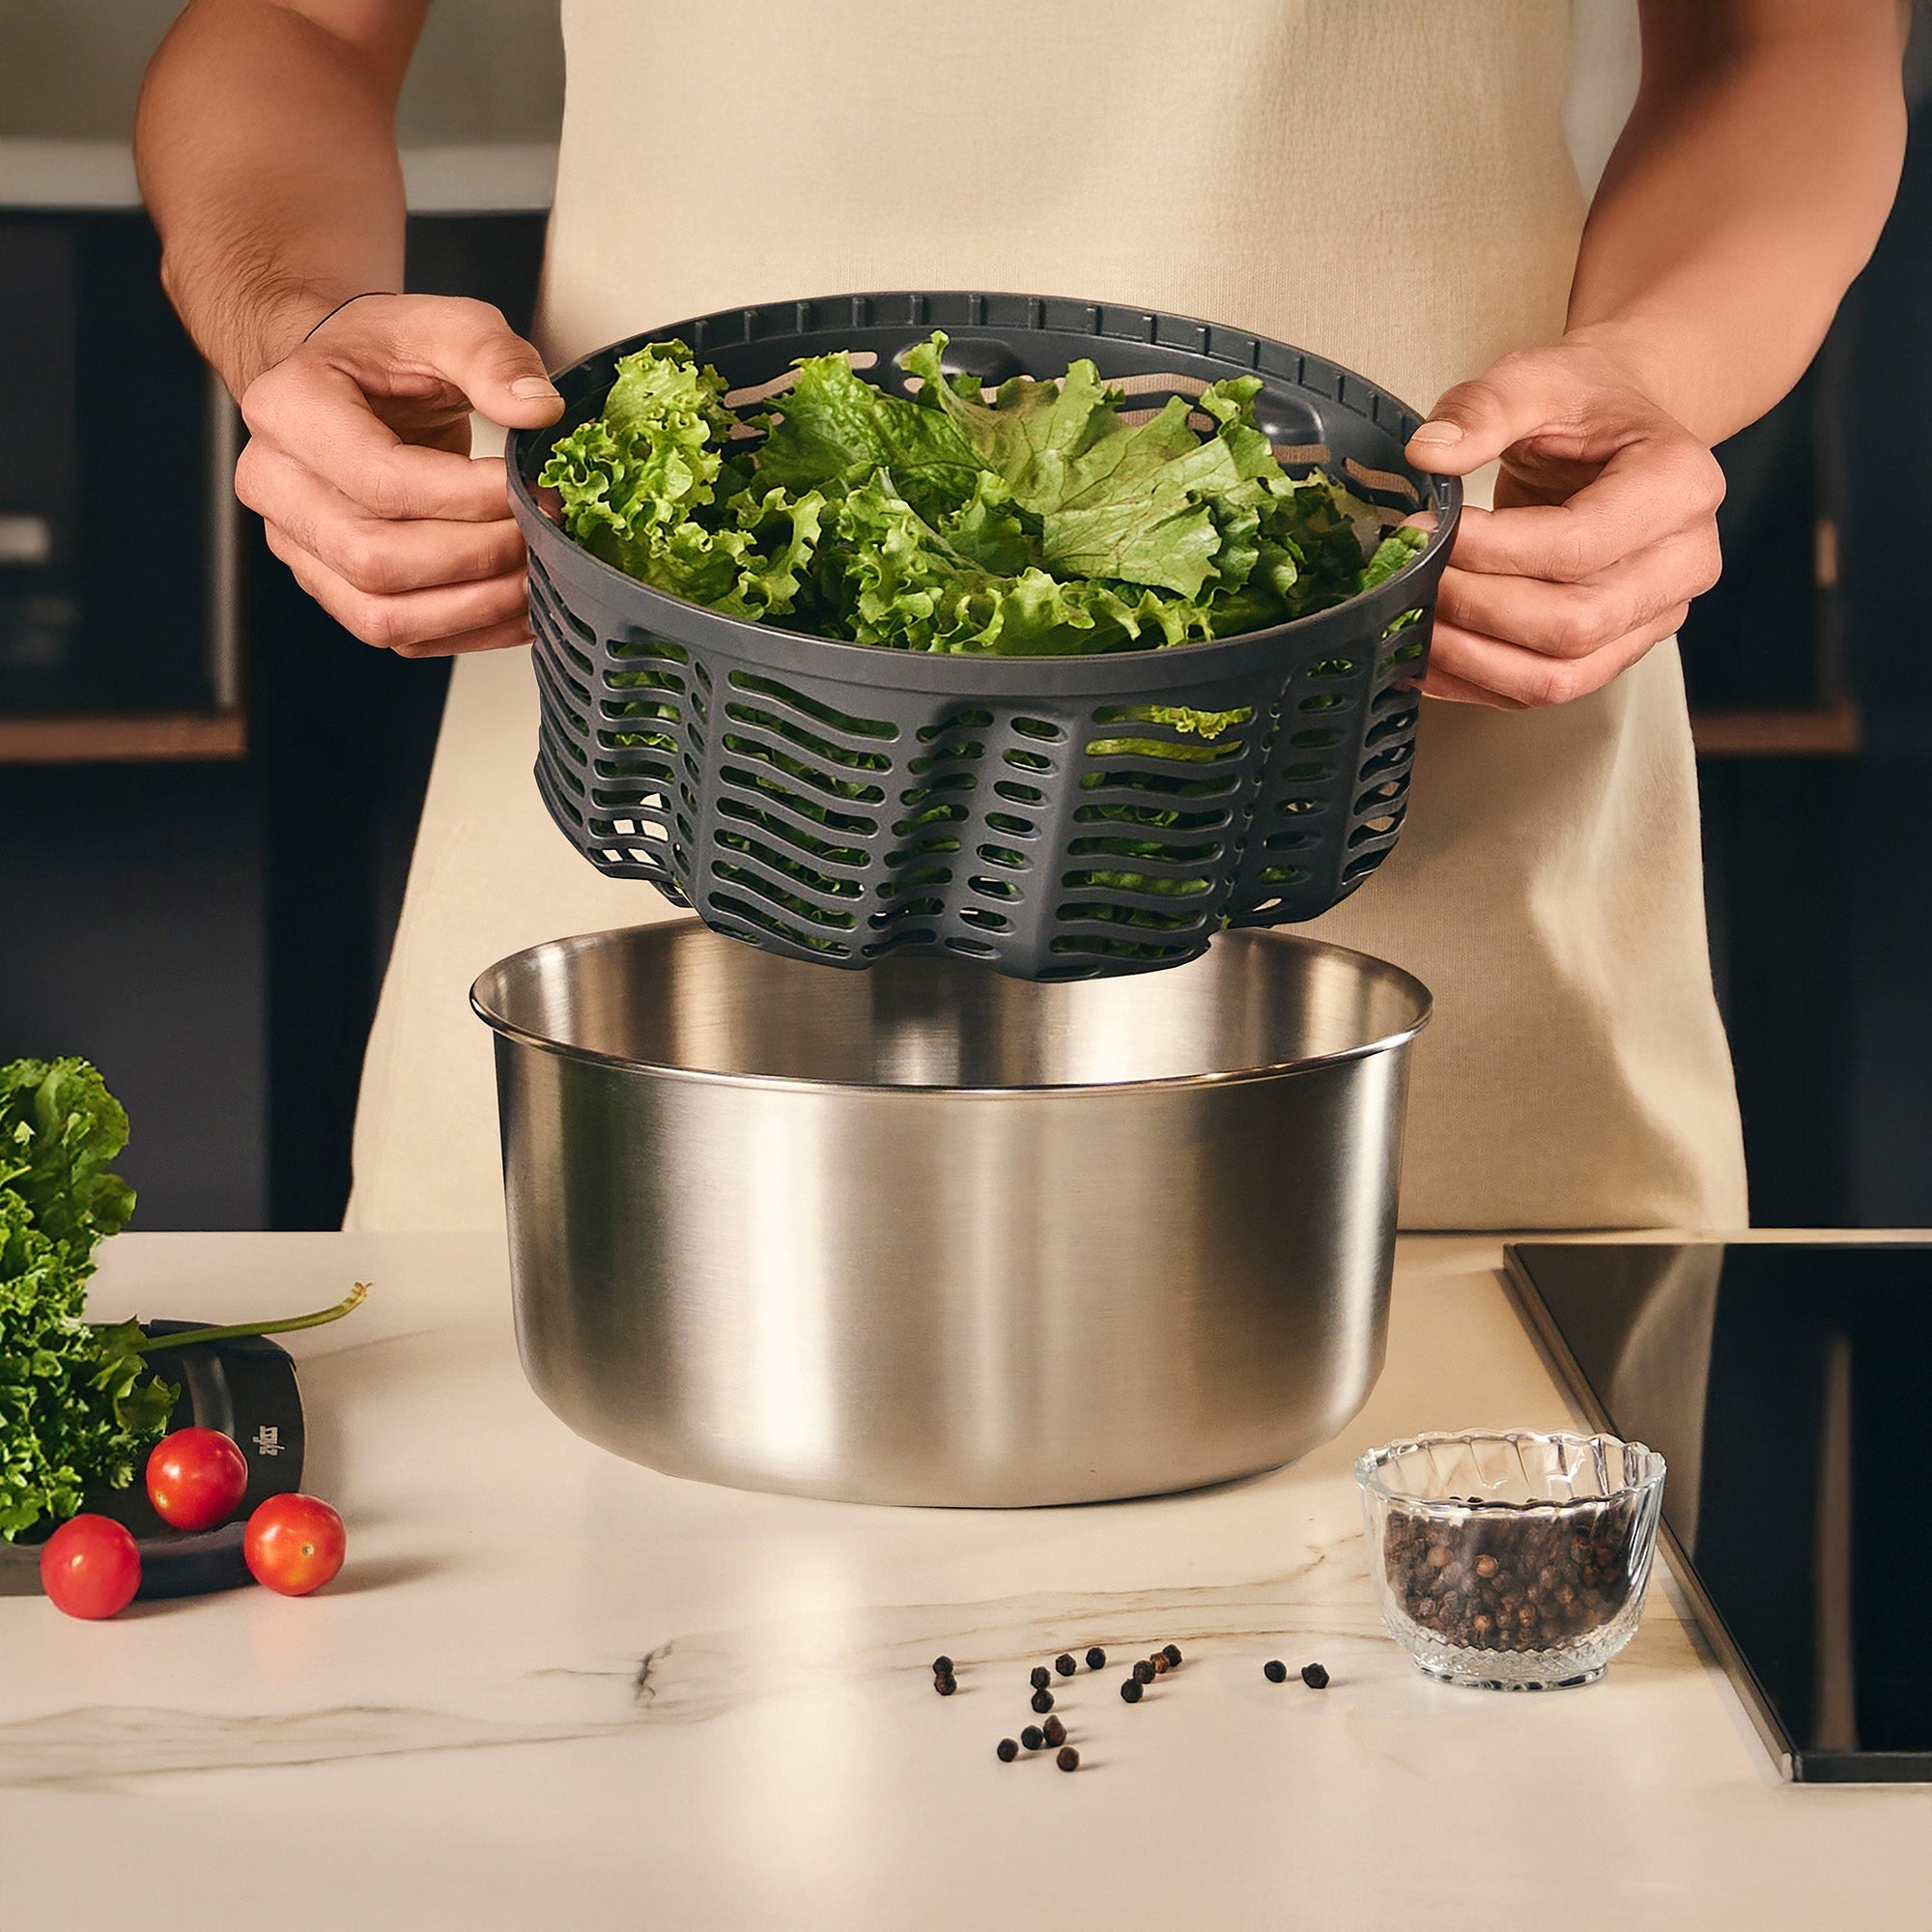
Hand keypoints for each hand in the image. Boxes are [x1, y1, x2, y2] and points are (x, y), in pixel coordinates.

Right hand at [234, 294, 563, 656]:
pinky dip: (470, 632)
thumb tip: (539, 411)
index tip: (528, 489)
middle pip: (377, 560)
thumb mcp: (443, 323)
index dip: (467, 499)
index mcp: (288, 410)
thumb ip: (492, 357)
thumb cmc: (385, 354)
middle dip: (477, 558)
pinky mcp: (334, 588)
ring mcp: (299, 547)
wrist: (347, 383)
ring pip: (384, 616)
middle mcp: (274, 486)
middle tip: (542, 534)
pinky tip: (520, 607)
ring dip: (476, 607)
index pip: (381, 481)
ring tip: (539, 576)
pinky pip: (402, 635)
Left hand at [1400, 339, 1724, 708]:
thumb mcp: (1537, 378)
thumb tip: (1427, 454)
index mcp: (1680, 485)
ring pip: (1558, 676)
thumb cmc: (1586, 405)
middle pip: (1570, 624)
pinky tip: (1427, 655)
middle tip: (1409, 579)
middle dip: (1474, 609)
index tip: (1424, 533)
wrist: (1620, 433)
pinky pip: (1545, 689)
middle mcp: (1685, 562)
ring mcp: (1655, 616)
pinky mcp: (1617, 650)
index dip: (1489, 551)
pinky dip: (1477, 682)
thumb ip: (1483, 408)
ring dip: (1470, 660)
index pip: (1576, 546)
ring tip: (1408, 623)